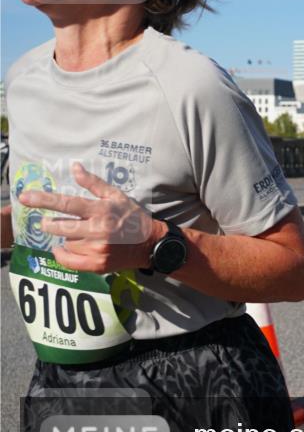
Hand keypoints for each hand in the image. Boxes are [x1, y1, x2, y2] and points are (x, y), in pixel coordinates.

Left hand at [18, 162, 163, 272]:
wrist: (151, 243)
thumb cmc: (132, 217)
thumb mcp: (116, 196)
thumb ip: (93, 183)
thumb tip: (74, 167)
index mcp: (102, 210)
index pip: (67, 203)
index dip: (44, 200)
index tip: (25, 198)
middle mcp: (99, 230)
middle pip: (60, 227)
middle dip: (50, 224)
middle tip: (50, 222)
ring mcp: (98, 249)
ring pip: (66, 242)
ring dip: (67, 238)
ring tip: (79, 235)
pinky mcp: (98, 264)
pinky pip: (68, 260)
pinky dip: (62, 254)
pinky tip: (64, 248)